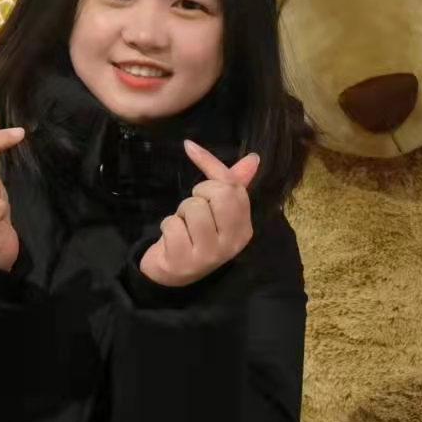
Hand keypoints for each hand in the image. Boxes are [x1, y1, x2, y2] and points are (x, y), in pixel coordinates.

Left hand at [139, 141, 259, 287]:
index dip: (210, 166)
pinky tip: (171, 241)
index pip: (233, 187)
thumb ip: (232, 183)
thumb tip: (254, 158)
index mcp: (244, 228)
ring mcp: (209, 255)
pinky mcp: (184, 262)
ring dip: (179, 213)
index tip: (190, 148)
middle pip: (218, 195)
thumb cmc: (195, 235)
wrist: (171, 272)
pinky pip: (172, 225)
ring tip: (183, 227)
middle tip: (192, 210)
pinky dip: (167, 227)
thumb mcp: (216, 210)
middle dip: (197, 195)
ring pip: (193, 208)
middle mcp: (232, 243)